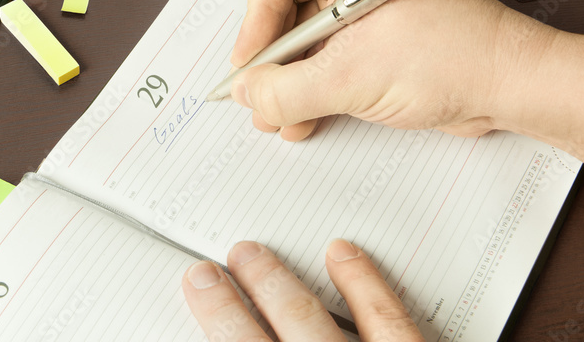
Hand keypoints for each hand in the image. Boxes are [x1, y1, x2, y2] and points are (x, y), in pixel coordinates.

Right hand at [182, 240, 423, 340]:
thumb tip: (236, 328)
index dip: (215, 313)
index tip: (198, 286)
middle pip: (268, 326)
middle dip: (242, 291)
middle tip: (225, 260)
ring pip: (309, 318)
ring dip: (279, 282)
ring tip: (256, 254)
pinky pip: (386, 319)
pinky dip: (363, 284)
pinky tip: (344, 256)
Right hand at [230, 0, 553, 140]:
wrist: (515, 86)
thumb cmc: (454, 58)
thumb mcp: (351, 78)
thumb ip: (285, 89)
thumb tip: (248, 94)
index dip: (253, 20)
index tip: (251, 65)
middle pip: (282, 3)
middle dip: (271, 58)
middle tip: (260, 97)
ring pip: (303, 32)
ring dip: (289, 78)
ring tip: (281, 117)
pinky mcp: (378, 26)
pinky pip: (328, 48)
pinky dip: (314, 81)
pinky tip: (305, 115)